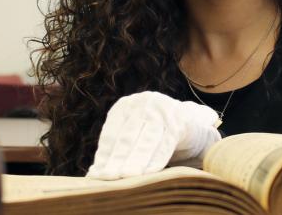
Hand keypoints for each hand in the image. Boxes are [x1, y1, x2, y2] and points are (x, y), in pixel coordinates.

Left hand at [86, 91, 220, 179]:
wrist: (188, 121)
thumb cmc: (152, 132)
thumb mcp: (133, 133)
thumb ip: (117, 148)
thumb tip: (93, 174)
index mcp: (124, 106)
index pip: (111, 133)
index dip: (104, 155)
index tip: (95, 175)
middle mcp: (142, 104)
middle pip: (127, 137)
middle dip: (116, 160)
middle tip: (107, 179)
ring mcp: (161, 110)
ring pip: (146, 141)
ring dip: (135, 162)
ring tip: (125, 178)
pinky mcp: (179, 121)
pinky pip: (166, 144)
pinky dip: (156, 160)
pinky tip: (148, 174)